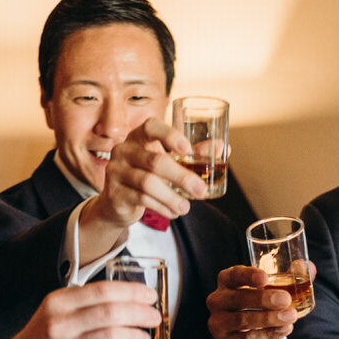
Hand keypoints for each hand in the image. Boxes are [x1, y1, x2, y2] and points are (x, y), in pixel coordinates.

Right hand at [0, 281, 161, 338]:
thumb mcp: (53, 314)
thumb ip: (82, 305)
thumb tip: (125, 300)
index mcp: (58, 303)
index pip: (103, 290)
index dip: (132, 292)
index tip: (148, 296)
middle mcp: (59, 324)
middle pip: (111, 312)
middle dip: (140, 313)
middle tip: (153, 318)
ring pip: (112, 337)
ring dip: (137, 337)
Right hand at [77, 118, 203, 260]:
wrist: (117, 202)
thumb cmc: (148, 176)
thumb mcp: (168, 162)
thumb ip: (192, 154)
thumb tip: (224, 148)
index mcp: (138, 136)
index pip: (150, 126)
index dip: (169, 135)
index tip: (187, 149)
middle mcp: (124, 150)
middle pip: (155, 161)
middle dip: (182, 177)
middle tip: (201, 191)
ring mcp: (116, 171)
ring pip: (148, 183)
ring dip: (172, 197)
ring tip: (186, 208)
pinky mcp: (114, 192)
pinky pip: (141, 199)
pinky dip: (161, 207)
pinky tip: (172, 212)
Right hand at [206, 264, 312, 338]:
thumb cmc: (260, 307)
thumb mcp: (273, 290)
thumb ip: (290, 276)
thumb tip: (309, 266)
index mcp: (227, 281)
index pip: (233, 275)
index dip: (248, 275)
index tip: (265, 277)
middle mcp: (217, 301)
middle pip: (238, 299)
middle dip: (263, 299)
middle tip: (286, 299)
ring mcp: (218, 323)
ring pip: (242, 320)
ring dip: (269, 318)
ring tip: (291, 316)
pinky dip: (268, 335)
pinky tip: (284, 329)